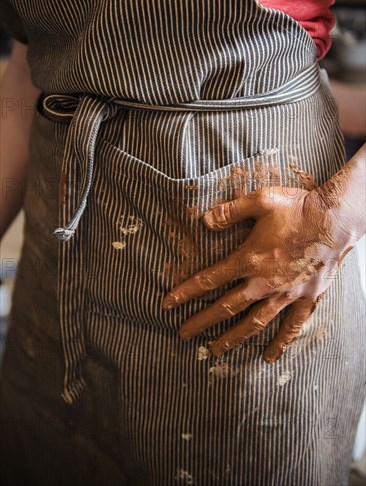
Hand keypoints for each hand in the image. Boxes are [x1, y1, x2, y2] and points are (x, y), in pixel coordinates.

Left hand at [162, 182, 355, 362]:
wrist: (336, 219)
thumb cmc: (298, 208)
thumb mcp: (260, 200)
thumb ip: (230, 211)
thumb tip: (204, 220)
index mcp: (250, 258)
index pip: (210, 280)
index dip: (186, 292)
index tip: (168, 304)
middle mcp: (265, 282)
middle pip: (227, 307)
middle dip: (202, 322)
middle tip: (183, 334)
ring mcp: (286, 293)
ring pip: (255, 322)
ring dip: (233, 338)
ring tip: (216, 351)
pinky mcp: (307, 298)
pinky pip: (292, 325)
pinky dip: (281, 342)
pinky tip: (270, 356)